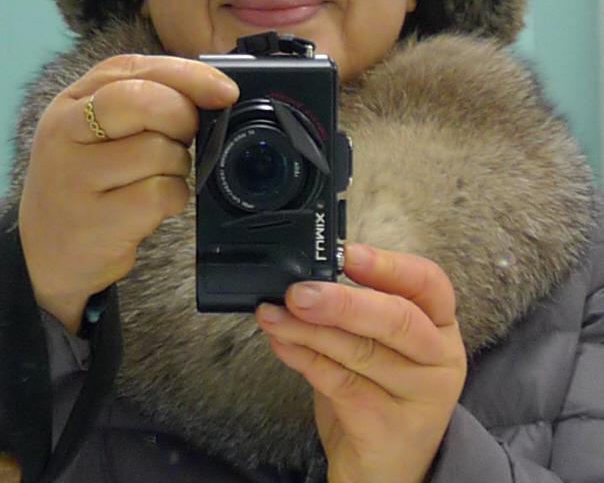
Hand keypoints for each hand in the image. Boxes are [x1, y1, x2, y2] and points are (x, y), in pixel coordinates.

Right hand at [18, 54, 238, 331]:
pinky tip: (154, 205)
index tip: (224, 91)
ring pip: (159, 151)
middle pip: (145, 102)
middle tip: (182, 139)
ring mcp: (75, 178)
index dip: (187, 75)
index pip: (134, 68)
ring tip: (158, 177)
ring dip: (177, 166)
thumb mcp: (96, 131)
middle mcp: (65, 132)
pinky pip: (160, 194)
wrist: (45, 251)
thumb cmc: (86, 180)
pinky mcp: (94, 221)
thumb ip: (141, 102)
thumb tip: (212, 92)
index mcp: (72, 100)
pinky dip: (173, 198)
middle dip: (182, 118)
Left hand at [255, 244, 466, 482]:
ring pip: (360, 351)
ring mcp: (420, 397)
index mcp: (440, 327)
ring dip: (307, 329)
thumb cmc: (377, 393)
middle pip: (397, 319)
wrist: (383, 472)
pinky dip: (304, 359)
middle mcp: (439, 359)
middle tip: (298, 291)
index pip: (429, 282)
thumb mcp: (378, 344)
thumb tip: (306, 276)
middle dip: (342, 301)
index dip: (387, 264)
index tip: (345, 253)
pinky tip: (281, 344)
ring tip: (273, 314)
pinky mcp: (389, 428)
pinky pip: (340, 383)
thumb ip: (355, 310)